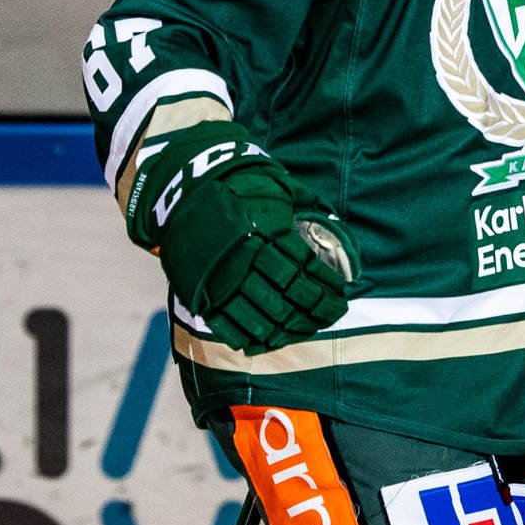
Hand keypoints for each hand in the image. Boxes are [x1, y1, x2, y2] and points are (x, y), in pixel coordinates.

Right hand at [127, 123, 357, 355]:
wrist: (185, 190)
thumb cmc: (240, 186)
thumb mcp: (279, 188)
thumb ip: (308, 205)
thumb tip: (337, 223)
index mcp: (268, 232)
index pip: (306, 269)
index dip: (326, 286)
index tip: (340, 293)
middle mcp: (246, 259)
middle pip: (288, 297)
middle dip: (315, 310)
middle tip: (333, 313)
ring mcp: (222, 279)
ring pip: (263, 315)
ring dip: (290, 327)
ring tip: (309, 327)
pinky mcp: (201, 293)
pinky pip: (230, 324)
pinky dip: (252, 336)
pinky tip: (271, 339)